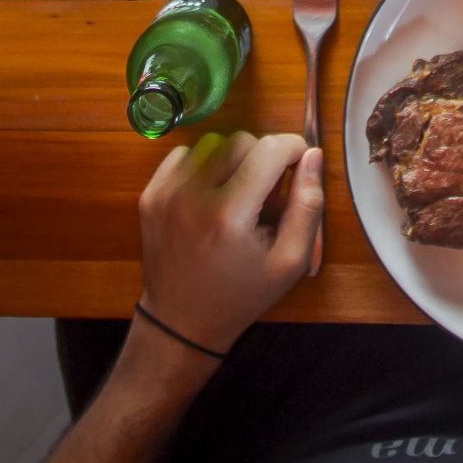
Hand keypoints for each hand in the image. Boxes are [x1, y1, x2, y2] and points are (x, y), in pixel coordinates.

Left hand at [134, 131, 320, 349]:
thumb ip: (308, 205)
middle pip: (242, 141)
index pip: (271, 149)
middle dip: (263, 158)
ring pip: (213, 143)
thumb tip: (312, 156)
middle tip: (267, 193)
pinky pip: (184, 154)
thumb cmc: (241, 294)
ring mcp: (165, 193)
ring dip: (232, 160)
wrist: (181, 320)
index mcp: (230, 215)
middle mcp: (192, 196)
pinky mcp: (150, 194)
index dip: (294, 149)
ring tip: (237, 194)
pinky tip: (210, 195)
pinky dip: (203, 165)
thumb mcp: (290, 261)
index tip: (299, 166)